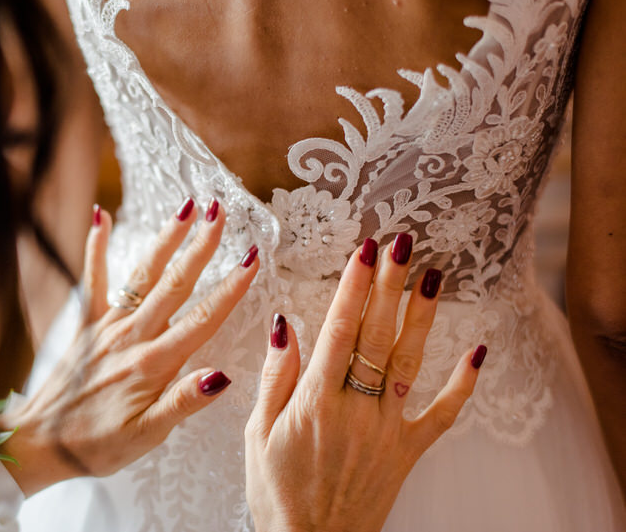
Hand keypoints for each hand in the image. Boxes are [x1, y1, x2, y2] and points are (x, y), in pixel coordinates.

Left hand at [2, 197, 259, 494]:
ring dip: (166, 239)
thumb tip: (222, 376)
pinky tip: (101, 216)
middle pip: (175, 284)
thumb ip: (184, 403)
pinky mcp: (86, 325)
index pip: (202, 319)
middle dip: (201, 247)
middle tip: (221, 212)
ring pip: (143, 274)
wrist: (39, 444)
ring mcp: (107, 326)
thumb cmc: (96, 446)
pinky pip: (93, 279)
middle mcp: (133, 337)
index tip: (251, 258)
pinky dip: (96, 246)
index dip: (230, 288)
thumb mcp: (147, 437)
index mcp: (153, 364)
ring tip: (185, 207)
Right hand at [245, 234, 485, 531]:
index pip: (339, 330)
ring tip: (434, 275)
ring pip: (410, 362)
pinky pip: (442, 414)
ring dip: (423, 316)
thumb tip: (285, 325)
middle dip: (390, 285)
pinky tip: (479, 351)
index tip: (365, 250)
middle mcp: (356, 408)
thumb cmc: (277, 492)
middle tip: (404, 243)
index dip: (354, 287)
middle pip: (377, 335)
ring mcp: (387, 429)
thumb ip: (275, 377)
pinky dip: (463, 384)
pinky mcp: (407, 450)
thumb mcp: (257, 434)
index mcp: (315, 401)